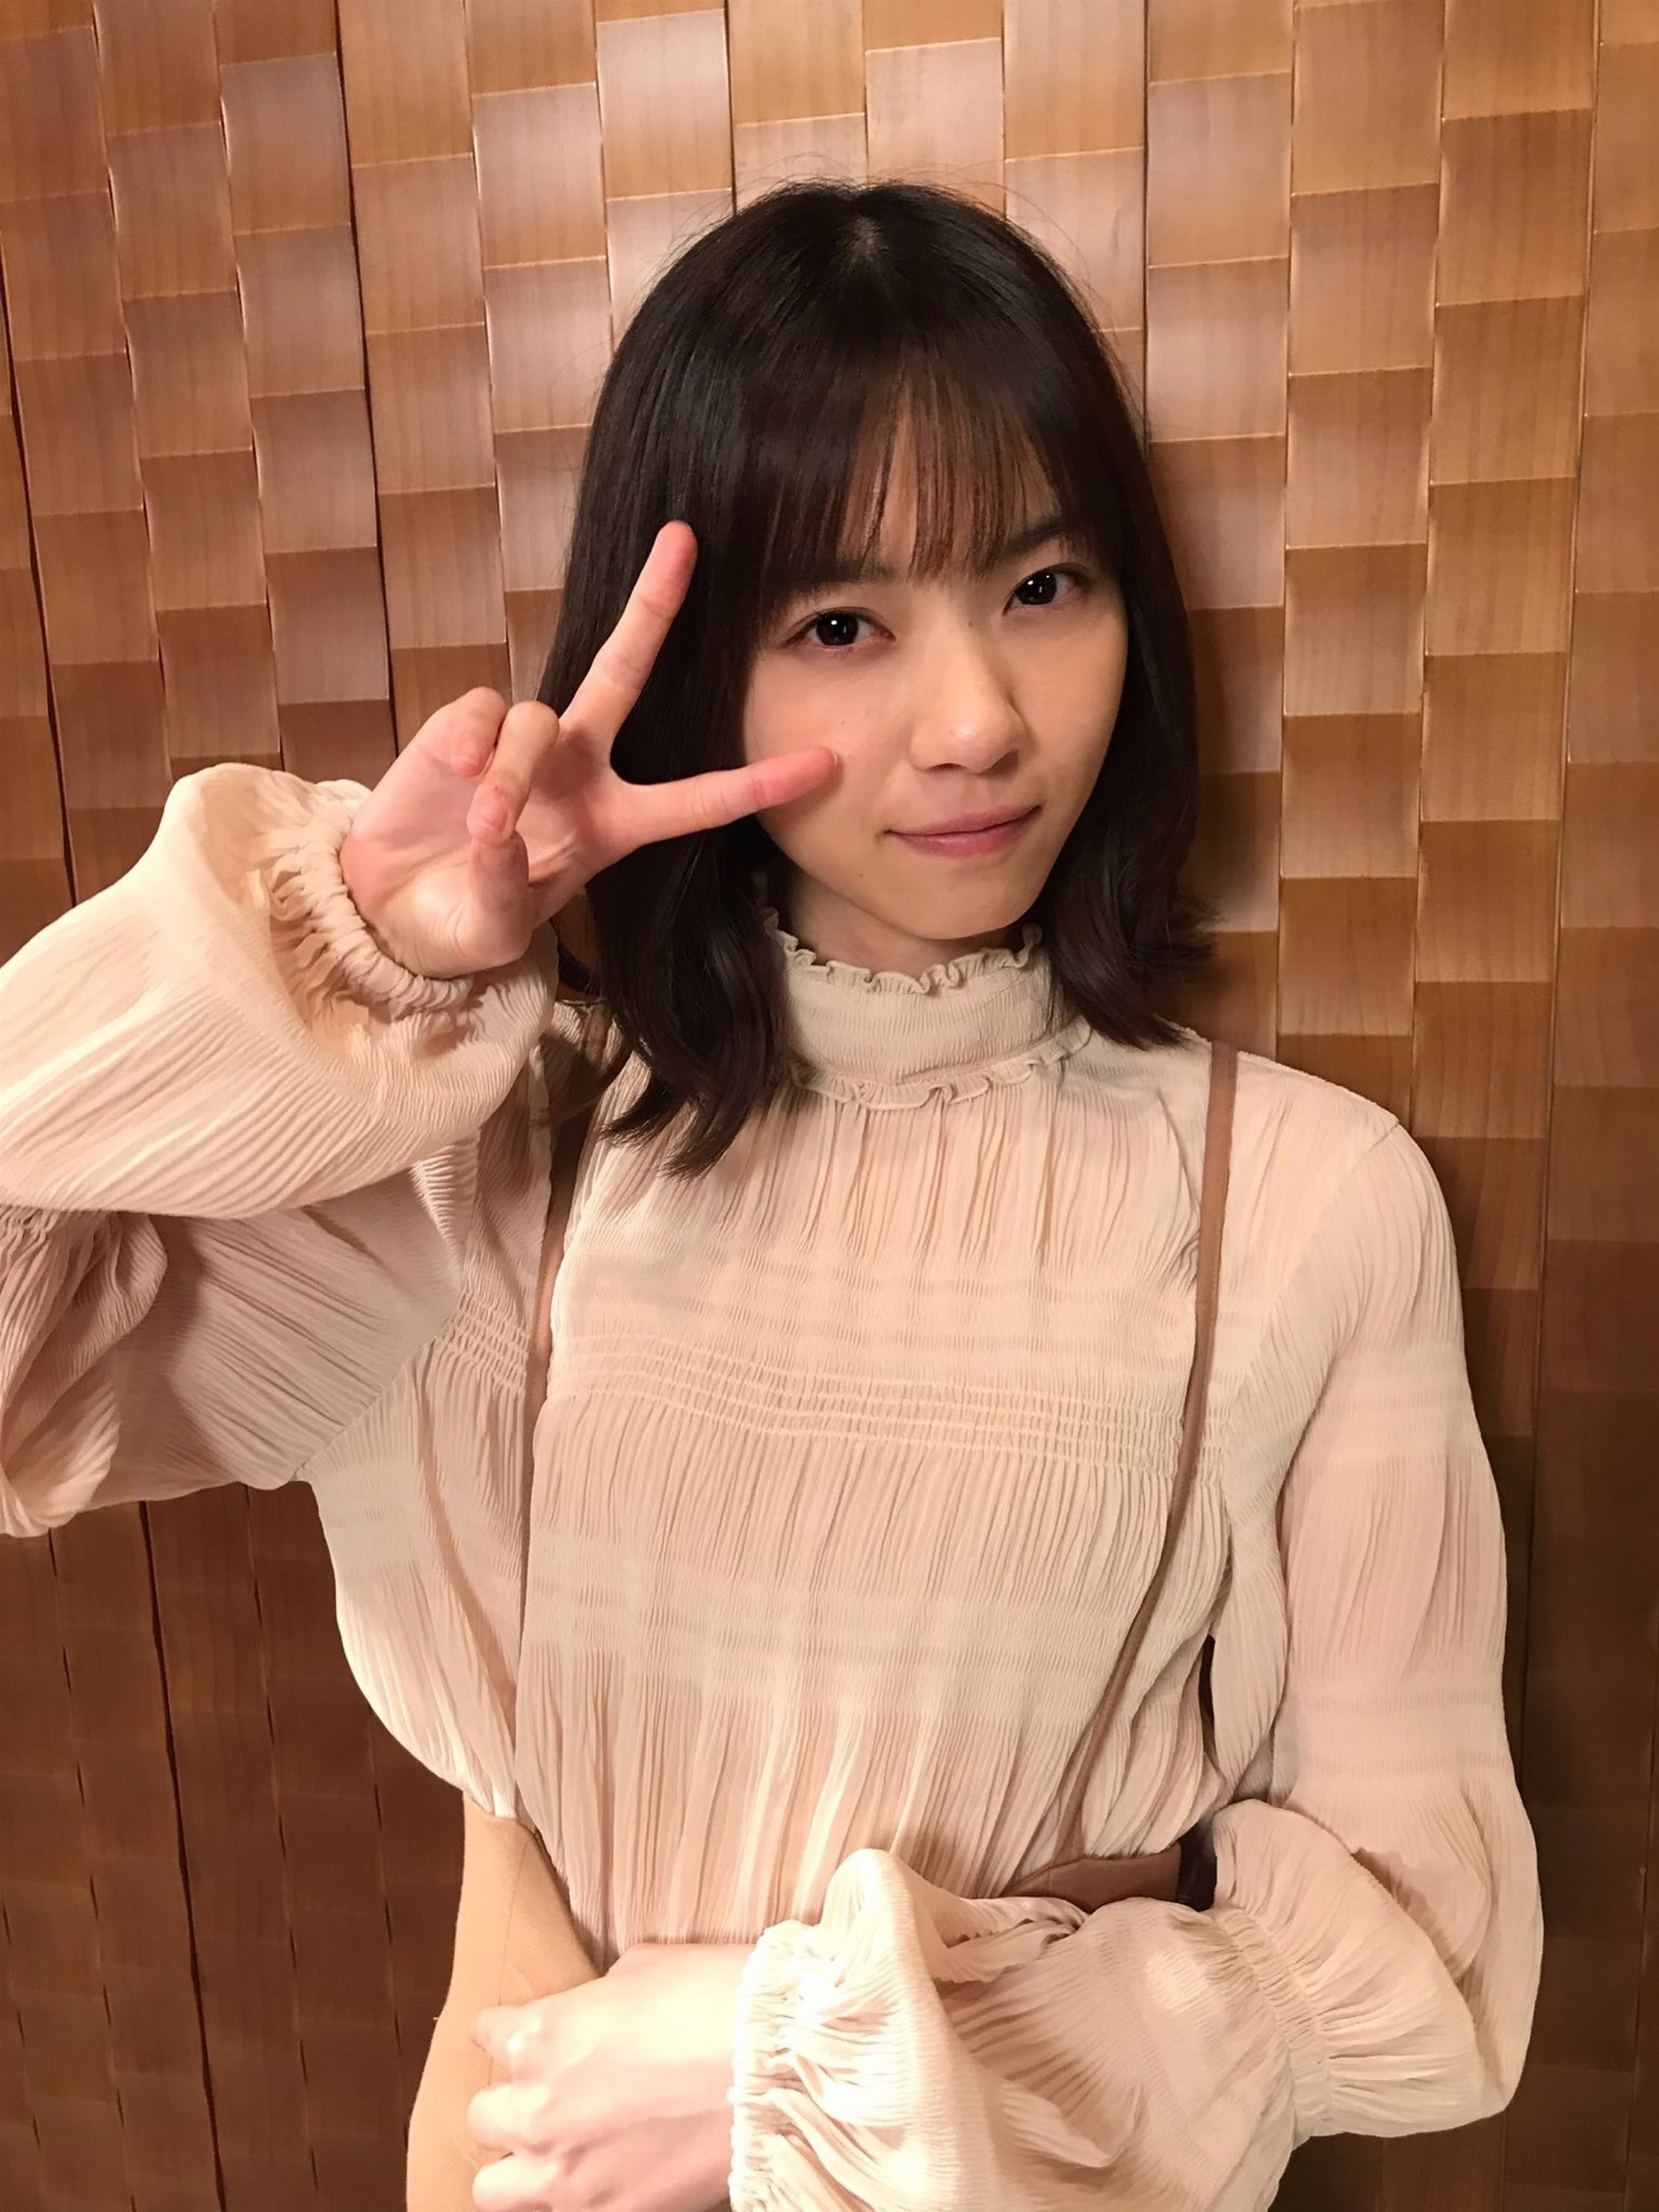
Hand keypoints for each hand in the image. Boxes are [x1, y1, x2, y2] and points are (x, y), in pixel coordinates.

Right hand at [339, 520, 837, 980]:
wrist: (392, 906)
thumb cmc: (466, 919)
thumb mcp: (496, 926)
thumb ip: (505, 886)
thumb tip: (496, 828)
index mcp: (615, 824)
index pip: (699, 800)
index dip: (759, 782)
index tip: (827, 762)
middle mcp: (581, 769)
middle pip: (625, 671)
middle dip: (653, 605)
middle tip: (685, 541)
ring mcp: (526, 743)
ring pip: (540, 719)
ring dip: (515, 775)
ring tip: (485, 827)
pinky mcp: (467, 726)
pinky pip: (484, 712)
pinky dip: (469, 746)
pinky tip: (452, 779)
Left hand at [466, 1940, 751, 2211]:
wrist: (775, 2062)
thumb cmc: (714, 1997)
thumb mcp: (643, 1969)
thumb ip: (598, 1999)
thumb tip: (598, 2014)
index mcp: (540, 2035)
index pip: (487, 2033)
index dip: (509, 2030)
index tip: (527, 2034)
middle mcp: (537, 2108)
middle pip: (482, 2117)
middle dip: (509, 2103)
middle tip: (546, 2094)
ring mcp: (567, 2173)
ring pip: (492, 2188)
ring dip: (518, 2166)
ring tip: (556, 2152)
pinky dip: (568, 2200)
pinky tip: (599, 2178)